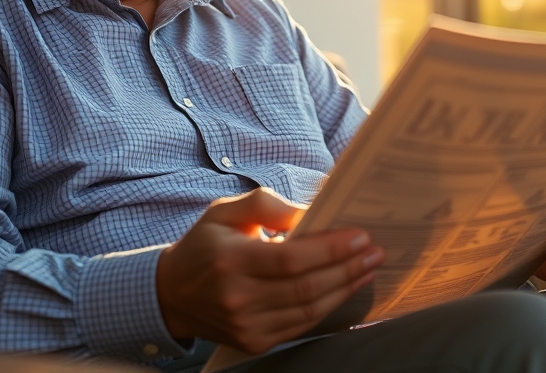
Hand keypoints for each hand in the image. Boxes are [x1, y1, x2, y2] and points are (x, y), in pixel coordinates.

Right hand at [156, 187, 383, 353]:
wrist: (171, 294)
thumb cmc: (204, 246)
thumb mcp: (225, 211)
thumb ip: (266, 204)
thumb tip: (311, 210)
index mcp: (229, 260)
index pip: (290, 258)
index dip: (329, 249)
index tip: (359, 236)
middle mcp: (236, 297)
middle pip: (305, 287)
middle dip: (346, 269)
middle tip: (373, 252)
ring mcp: (245, 325)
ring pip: (308, 310)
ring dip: (344, 289)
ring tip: (367, 268)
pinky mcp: (253, 342)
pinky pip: (300, 326)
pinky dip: (327, 307)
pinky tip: (344, 289)